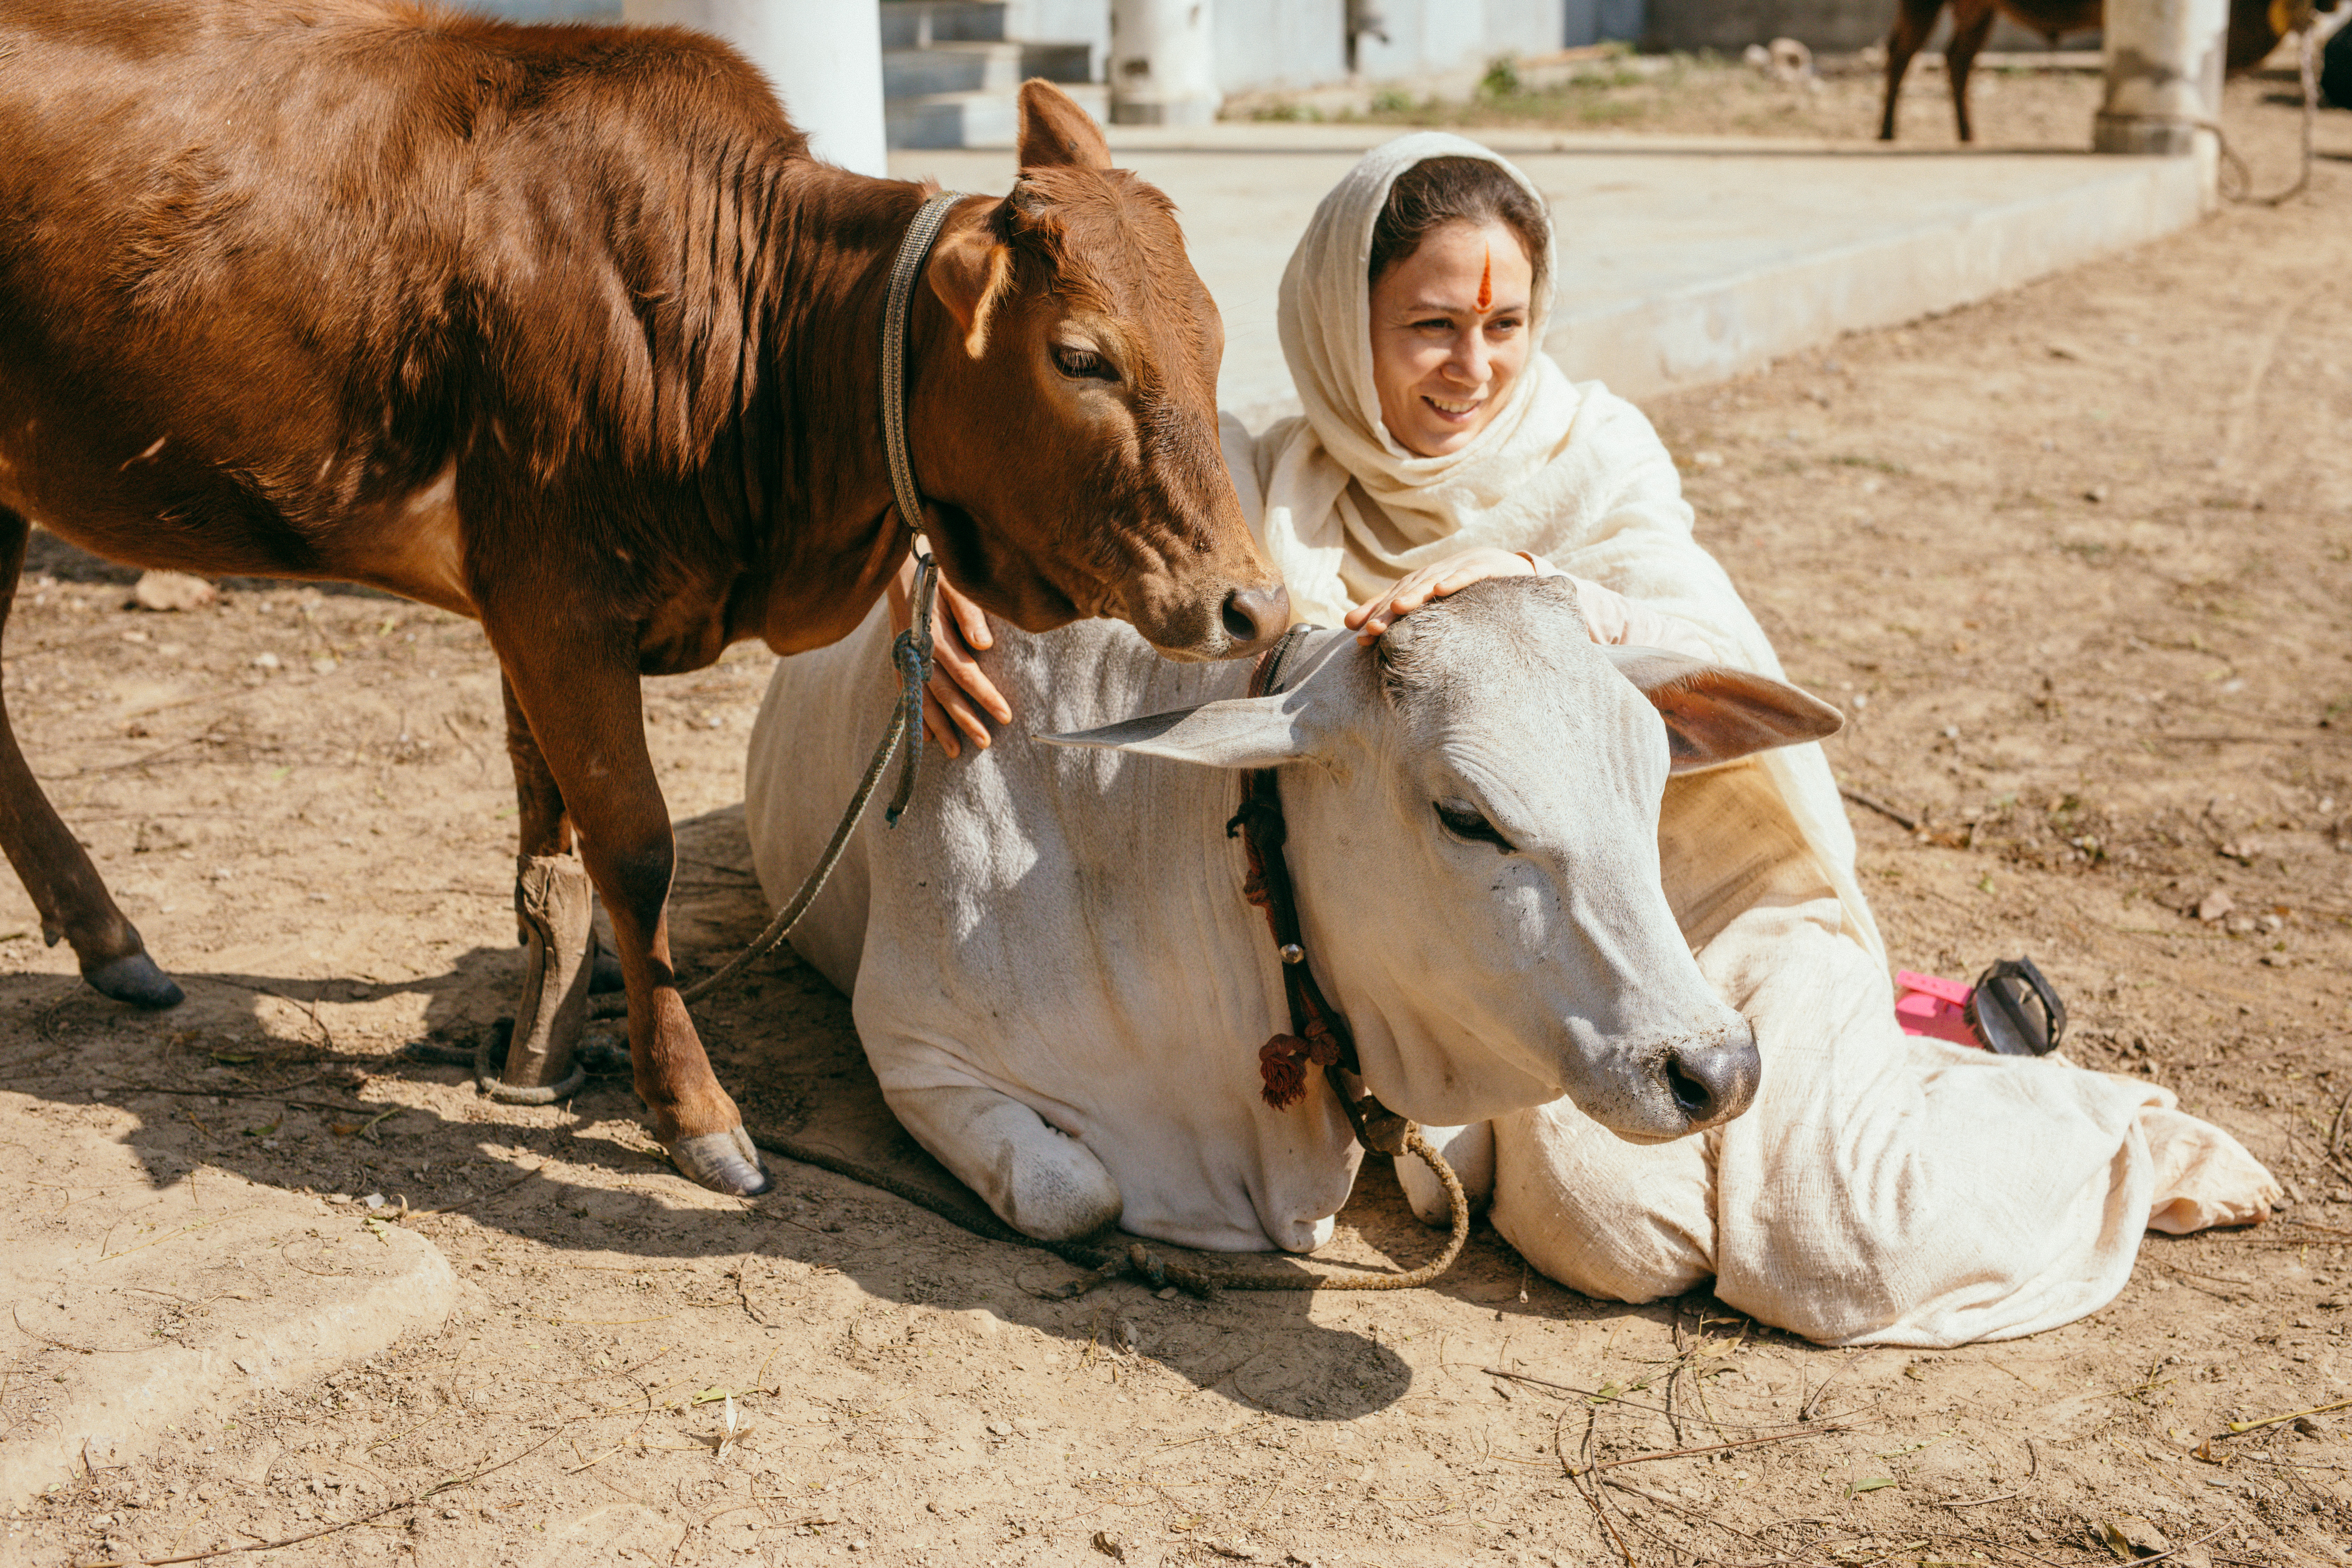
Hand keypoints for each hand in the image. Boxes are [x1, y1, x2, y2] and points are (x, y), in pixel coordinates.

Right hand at [887, 556, 1010, 757]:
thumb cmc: (935, 574)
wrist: (898, 565)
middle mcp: (916, 649)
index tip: (1006, 716)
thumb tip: (984, 644)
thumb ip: (969, 613)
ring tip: (955, 752)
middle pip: (943, 692)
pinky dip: (914, 715)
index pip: (964, 672)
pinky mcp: (897, 657)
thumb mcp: (956, 586)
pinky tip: (924, 736)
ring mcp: (903, 656)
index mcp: (934, 633)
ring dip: (939, 727)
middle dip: (965, 720)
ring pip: (921, 698)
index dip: (985, 695)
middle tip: (985, 743)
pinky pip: (904, 692)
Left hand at [1343, 547, 1536, 644]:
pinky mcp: (1487, 567)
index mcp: (1424, 582)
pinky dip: (1455, 580)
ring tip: (1398, 607)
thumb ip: (1399, 615)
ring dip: (1416, 594)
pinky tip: (1442, 590)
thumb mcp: (1436, 604)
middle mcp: (1438, 572)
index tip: (1359, 634)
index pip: (1395, 597)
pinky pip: (1469, 574)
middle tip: (1372, 628)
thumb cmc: (1469, 592)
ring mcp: (1461, 567)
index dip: (1377, 613)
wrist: (1512, 568)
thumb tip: (1356, 633)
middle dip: (1389, 608)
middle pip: (1409, 590)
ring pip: (1434, 581)